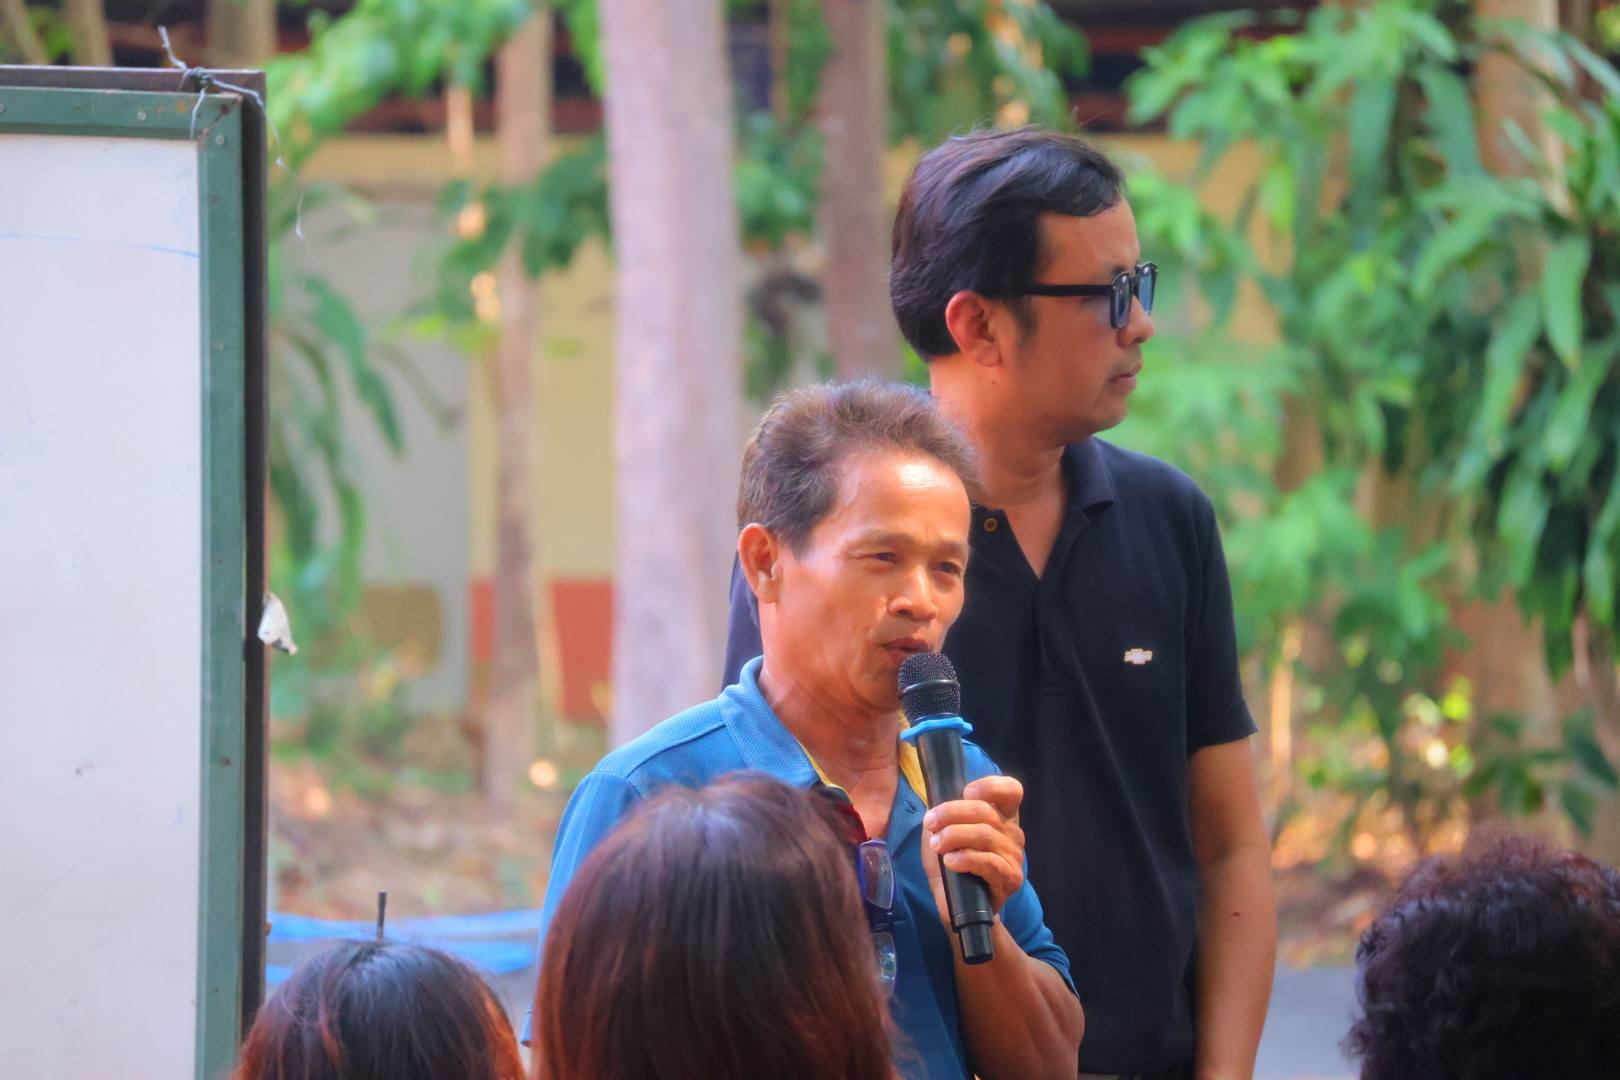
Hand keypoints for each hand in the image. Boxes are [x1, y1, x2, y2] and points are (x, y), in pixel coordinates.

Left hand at [920, 774, 1025, 917]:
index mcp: (1001, 816)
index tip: (965, 793)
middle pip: (986, 811)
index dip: (989, 786)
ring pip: (985, 835)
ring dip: (954, 835)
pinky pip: (988, 862)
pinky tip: (950, 862)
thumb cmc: (952, 864)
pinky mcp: (1010, 879)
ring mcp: (1014, 856)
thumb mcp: (942, 834)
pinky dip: (965, 858)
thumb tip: (934, 804)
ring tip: (936, 844)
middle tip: (930, 822)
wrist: (958, 906)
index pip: (1011, 790)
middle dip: (951, 812)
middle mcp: (1013, 833)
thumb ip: (942, 816)